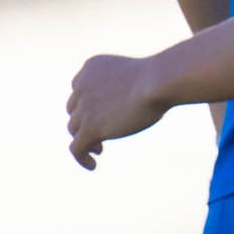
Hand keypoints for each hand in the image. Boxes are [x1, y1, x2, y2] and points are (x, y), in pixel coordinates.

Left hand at [67, 53, 167, 169]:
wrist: (158, 82)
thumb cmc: (160, 78)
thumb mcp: (135, 76)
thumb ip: (124, 86)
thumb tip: (127, 106)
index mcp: (91, 68)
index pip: (79, 89)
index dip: (87, 104)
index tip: (102, 115)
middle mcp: (82, 86)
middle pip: (75, 109)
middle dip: (85, 121)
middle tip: (101, 134)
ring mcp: (84, 108)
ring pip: (74, 129)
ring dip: (85, 139)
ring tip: (100, 149)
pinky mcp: (90, 127)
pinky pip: (76, 148)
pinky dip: (81, 158)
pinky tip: (93, 166)